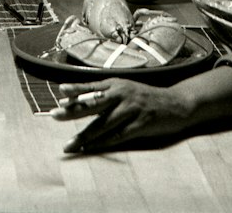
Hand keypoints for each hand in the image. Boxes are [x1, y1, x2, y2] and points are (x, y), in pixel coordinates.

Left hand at [51, 79, 192, 152]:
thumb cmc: (145, 97)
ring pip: (103, 123)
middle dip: (73, 110)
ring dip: (85, 135)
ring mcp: (132, 109)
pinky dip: (103, 143)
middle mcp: (122, 94)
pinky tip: (91, 148)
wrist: (176, 103)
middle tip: (55, 115)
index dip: (76, 89)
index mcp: (117, 84)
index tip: (60, 92)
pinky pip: (118, 136)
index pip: (92, 86)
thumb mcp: (125, 88)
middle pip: (94, 103)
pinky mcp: (140, 124)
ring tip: (70, 144)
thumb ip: (105, 93)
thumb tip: (79, 99)